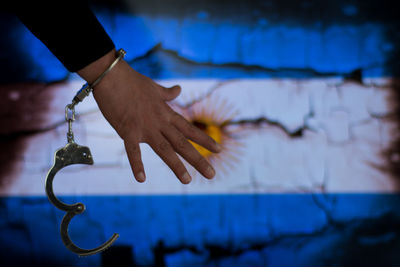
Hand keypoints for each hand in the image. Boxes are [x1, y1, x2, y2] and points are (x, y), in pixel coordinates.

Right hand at [77, 49, 221, 183]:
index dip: (204, 140)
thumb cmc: (132, 81)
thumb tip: (179, 89)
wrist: (112, 75)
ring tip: (187, 180)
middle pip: (182, 144)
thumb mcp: (154, 87)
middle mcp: (160, 122)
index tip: (218, 150)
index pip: (189, 129)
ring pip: (165, 150)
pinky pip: (133, 151)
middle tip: (212, 174)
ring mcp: (145, 128)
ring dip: (176, 166)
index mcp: (166, 113)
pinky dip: (137, 164)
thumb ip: (167, 93)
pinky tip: (141, 179)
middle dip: (198, 159)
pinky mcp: (128, 131)